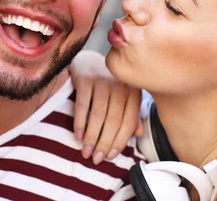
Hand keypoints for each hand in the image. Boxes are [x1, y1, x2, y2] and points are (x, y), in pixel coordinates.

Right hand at [70, 50, 143, 164]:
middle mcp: (120, 86)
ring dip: (92, 137)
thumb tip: (138, 134)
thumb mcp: (123, 94)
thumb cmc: (107, 81)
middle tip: (96, 159)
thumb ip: (130, 113)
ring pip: (98, 116)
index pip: (129, 122)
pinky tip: (78, 136)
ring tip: (86, 152)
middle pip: (113, 121)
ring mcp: (103, 81)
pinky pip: (83, 105)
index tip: (110, 157)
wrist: (87, 58)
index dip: (120, 142)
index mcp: (132, 92)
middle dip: (104, 143)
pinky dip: (80, 122)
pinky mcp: (86, 78)